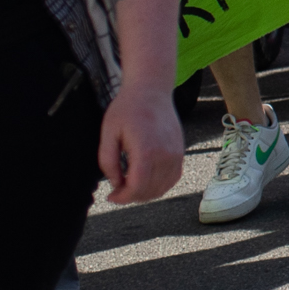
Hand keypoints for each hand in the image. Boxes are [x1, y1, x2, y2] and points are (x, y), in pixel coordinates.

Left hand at [97, 86, 185, 204]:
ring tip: (131, 186)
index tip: (111, 197)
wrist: (151, 91)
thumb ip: (108, 161)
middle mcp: (165, 155)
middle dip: (131, 196)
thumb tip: (116, 183)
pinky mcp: (181, 153)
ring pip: (163, 188)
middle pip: (150, 190)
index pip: (137, 187)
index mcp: (146, 150)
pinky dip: (160, 186)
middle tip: (118, 191)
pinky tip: (147, 181)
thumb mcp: (108, 133)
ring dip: (146, 193)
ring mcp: (176, 154)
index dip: (122, 198)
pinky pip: (173, 178)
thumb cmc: (128, 109)